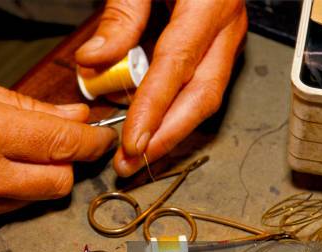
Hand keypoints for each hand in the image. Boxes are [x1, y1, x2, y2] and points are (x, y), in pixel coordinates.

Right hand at [0, 69, 115, 239]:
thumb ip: (23, 106)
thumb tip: (72, 115)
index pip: (63, 144)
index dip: (92, 142)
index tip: (101, 140)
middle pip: (58, 185)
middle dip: (67, 166)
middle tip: (56, 148)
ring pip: (30, 202)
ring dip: (32, 180)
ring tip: (3, 156)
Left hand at [76, 0, 246, 175]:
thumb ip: (122, 14)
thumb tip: (94, 60)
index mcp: (210, 3)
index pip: (176, 67)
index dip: (153, 109)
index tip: (131, 144)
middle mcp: (227, 25)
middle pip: (202, 96)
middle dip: (167, 138)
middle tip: (132, 166)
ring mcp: (227, 37)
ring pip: (205, 98)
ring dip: (172, 132)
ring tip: (139, 156)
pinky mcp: (218, 45)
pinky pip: (200, 87)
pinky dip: (176, 113)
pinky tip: (153, 128)